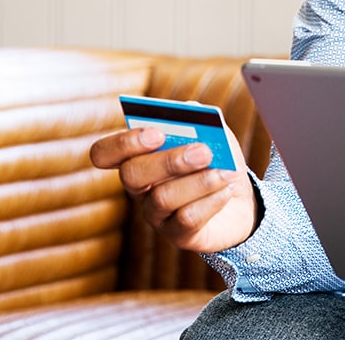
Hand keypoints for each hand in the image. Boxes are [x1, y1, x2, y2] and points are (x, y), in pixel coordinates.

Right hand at [89, 127, 257, 253]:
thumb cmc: (217, 161)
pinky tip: (227, 190)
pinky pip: (186, 219)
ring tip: (226, 172)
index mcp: (136, 156)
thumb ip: (199, 119)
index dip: (123, 143)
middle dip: (168, 161)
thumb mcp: (211, 135)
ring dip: (199, 182)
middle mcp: (138, 187)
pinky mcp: (177, 235)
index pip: (103, 153)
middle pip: (131, 175)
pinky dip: (210, 201)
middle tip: (203, 152)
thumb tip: (191, 109)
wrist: (240, 200)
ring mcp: (155, 213)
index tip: (156, 133)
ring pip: (163, 198)